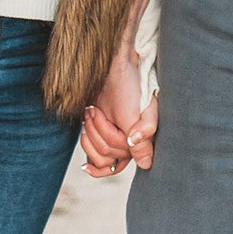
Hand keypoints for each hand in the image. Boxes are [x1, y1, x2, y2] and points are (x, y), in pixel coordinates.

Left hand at [80, 47, 157, 176]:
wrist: (114, 68)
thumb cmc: (129, 86)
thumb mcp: (137, 113)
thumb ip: (144, 139)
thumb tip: (146, 164)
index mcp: (142, 141)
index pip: (118, 163)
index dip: (108, 146)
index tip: (101, 122)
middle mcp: (130, 144)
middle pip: (105, 156)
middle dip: (97, 131)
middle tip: (96, 109)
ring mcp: (118, 140)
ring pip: (96, 154)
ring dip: (89, 133)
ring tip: (92, 111)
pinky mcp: (106, 135)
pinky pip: (92, 152)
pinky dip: (86, 140)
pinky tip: (86, 125)